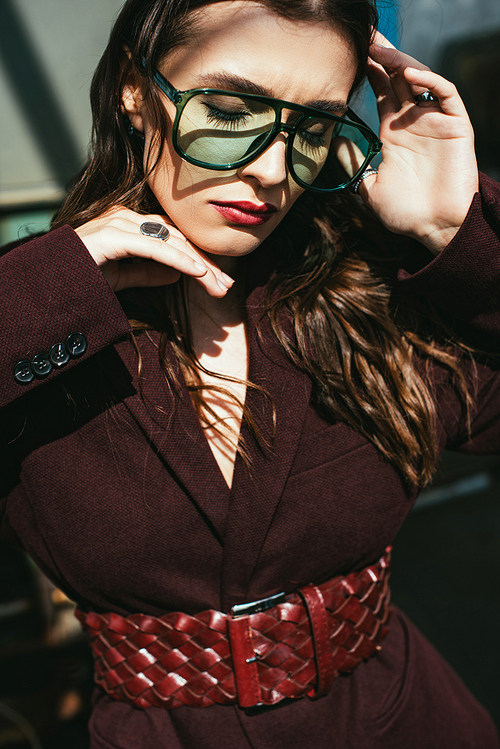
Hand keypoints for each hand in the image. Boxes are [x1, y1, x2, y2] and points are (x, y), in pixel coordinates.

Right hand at [74, 208, 233, 294]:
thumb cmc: (81, 277)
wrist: (47, 281)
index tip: (219, 279)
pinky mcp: (113, 236)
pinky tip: (198, 273)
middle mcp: (126, 217)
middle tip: (227, 285)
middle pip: (177, 238)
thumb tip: (179, 273)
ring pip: (171, 243)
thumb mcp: (122, 277)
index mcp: (129, 223)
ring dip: (199, 265)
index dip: (198, 258)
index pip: (173, 238)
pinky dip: (179, 260)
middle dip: (205, 263)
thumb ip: (148, 272)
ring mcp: (118, 223)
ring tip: (219, 285)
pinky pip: (154, 248)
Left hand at [350, 32, 478, 253]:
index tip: (351, 53)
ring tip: (381, 49)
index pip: (382, 91)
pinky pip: (445, 94)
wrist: (435, 229)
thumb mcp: (369, 188)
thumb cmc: (405, 214)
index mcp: (393, 133)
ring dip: (401, 61)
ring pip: (421, 79)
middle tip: (364, 36)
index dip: (369, 71)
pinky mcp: (456, 126)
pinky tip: (409, 74)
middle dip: (383, 56)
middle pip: (399, 78)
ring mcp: (435, 122)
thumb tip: (331, 143)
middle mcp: (414, 122)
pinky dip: (429, 80)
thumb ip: (353, 164)